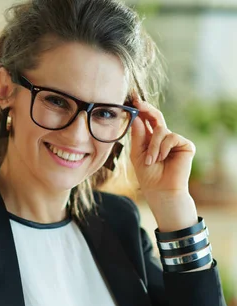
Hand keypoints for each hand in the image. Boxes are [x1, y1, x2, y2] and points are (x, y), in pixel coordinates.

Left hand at [129, 98, 197, 230]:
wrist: (161, 191)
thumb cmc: (148, 176)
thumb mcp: (138, 154)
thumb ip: (138, 136)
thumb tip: (136, 116)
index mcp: (151, 139)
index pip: (147, 121)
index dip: (141, 110)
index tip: (133, 100)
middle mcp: (164, 138)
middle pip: (156, 117)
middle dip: (147, 109)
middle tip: (138, 103)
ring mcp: (175, 141)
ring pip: (161, 130)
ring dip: (153, 146)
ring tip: (151, 161)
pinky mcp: (185, 145)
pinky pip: (171, 137)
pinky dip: (163, 148)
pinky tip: (162, 159)